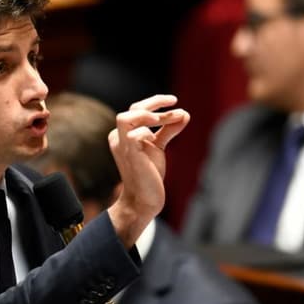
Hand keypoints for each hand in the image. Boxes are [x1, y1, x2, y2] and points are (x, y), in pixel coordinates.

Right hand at [108, 94, 189, 246]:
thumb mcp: (158, 147)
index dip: (156, 104)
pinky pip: (132, 134)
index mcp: (123, 134)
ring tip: (164, 118)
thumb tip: (184, 113)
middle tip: (174, 103)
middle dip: (155, 103)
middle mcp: (118, 138)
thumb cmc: (149, 175)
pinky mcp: (129, 155)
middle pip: (132, 109)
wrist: (144, 200)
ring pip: (125, 118)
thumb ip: (168, 130)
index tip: (175, 104)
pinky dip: (147, 130)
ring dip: (147, 114)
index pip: (136, 110)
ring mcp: (122, 146)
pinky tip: (157, 137)